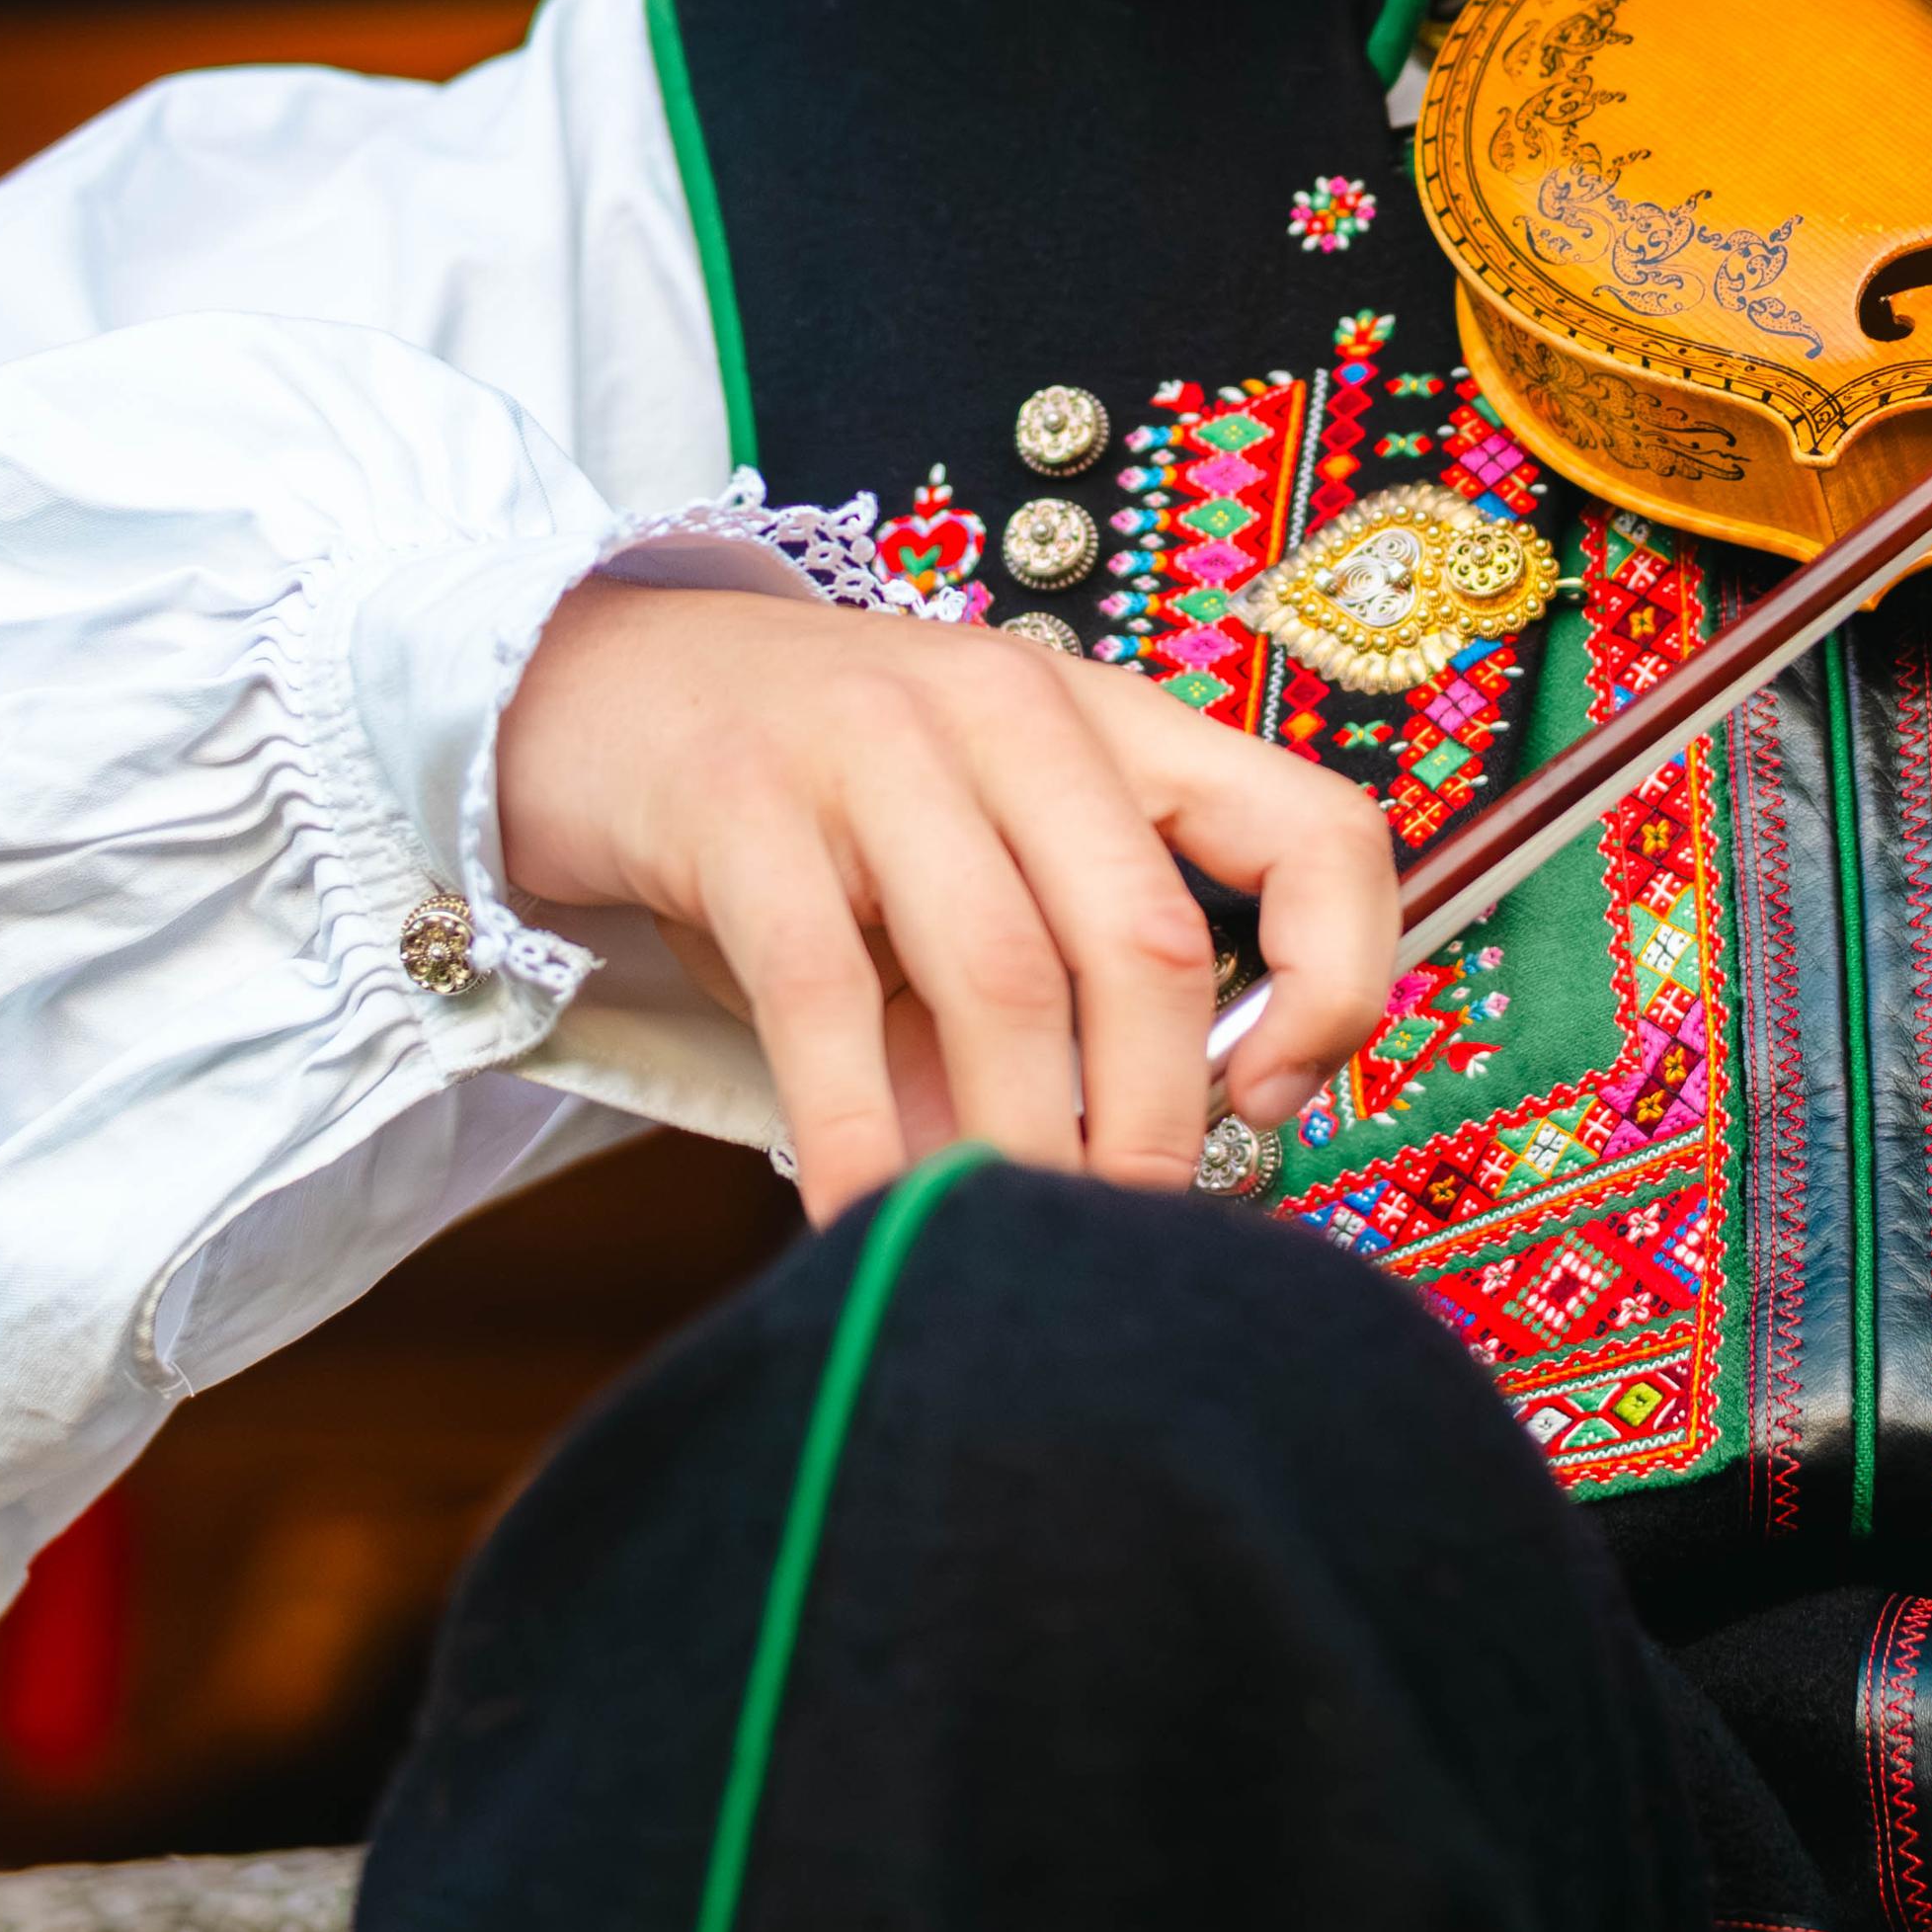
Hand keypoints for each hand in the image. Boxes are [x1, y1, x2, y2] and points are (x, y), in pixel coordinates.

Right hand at [494, 588, 1406, 1213]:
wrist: (595, 687)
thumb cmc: (816, 810)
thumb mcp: (965, 871)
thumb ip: (1043, 1008)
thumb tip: (1105, 1197)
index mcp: (1111, 722)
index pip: (1317, 829)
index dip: (1337, 978)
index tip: (1273, 1099)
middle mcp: (1012, 708)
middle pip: (1144, 939)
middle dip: (1151, 1120)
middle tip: (1128, 1232)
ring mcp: (874, 743)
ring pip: (1001, 975)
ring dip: (1020, 1144)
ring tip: (1011, 1245)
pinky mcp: (740, 802)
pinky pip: (826, 999)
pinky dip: (861, 1134)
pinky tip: (867, 1221)